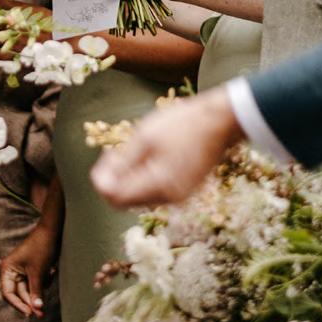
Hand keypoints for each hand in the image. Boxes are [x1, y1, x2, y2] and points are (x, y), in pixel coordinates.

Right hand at [0, 223, 58, 317]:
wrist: (52, 232)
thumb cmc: (41, 248)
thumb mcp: (38, 272)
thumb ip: (36, 291)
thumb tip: (36, 309)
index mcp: (7, 269)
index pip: (8, 293)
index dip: (18, 305)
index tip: (30, 313)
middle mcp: (12, 271)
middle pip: (20, 294)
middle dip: (32, 301)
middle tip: (42, 313)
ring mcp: (22, 271)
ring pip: (30, 290)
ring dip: (40, 288)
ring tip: (49, 273)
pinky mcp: (32, 270)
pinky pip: (37, 284)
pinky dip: (44, 282)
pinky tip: (51, 270)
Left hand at [90, 89, 244, 208]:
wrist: (219, 121)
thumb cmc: (182, 124)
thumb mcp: (144, 138)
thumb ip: (122, 164)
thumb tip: (103, 183)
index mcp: (159, 186)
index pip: (115, 198)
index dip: (102, 179)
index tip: (108, 155)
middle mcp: (170, 198)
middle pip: (126, 200)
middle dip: (114, 179)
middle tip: (117, 151)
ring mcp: (179, 196)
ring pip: (139, 197)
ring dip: (128, 178)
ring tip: (134, 150)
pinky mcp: (184, 190)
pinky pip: (154, 191)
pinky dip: (143, 177)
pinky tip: (148, 155)